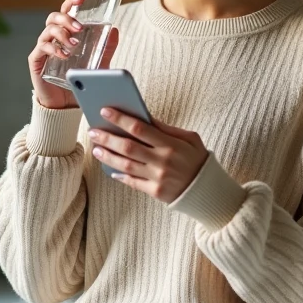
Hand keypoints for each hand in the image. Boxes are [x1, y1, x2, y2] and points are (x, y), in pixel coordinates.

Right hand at [29, 0, 119, 109]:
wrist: (66, 105)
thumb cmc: (80, 80)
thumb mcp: (97, 63)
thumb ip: (106, 48)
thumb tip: (115, 29)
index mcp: (65, 34)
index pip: (65, 12)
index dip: (71, 2)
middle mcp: (52, 38)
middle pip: (54, 17)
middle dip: (67, 19)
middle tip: (80, 28)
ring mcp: (43, 49)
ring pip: (48, 30)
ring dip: (62, 34)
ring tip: (74, 44)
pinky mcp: (36, 61)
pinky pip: (42, 48)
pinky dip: (54, 49)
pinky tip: (64, 55)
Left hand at [88, 109, 209, 203]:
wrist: (209, 190)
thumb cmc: (197, 159)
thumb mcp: (189, 138)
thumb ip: (166, 128)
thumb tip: (144, 116)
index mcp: (171, 144)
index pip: (139, 128)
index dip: (120, 119)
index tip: (105, 111)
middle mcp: (162, 161)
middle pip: (128, 147)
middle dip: (107, 138)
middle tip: (93, 131)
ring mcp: (158, 178)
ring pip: (125, 165)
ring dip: (108, 156)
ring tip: (96, 149)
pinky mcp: (155, 192)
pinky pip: (132, 182)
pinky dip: (119, 175)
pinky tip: (109, 169)